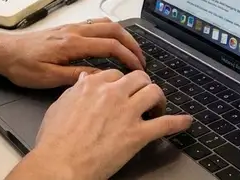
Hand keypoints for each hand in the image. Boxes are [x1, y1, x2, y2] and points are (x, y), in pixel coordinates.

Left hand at [0, 18, 145, 88]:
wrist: (3, 52)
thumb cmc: (22, 66)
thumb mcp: (48, 78)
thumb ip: (76, 76)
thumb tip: (102, 77)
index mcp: (72, 44)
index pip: (110, 45)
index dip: (129, 57)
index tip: (139, 69)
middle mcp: (74, 31)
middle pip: (113, 29)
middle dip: (132, 43)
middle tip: (141, 59)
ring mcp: (71, 27)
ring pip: (105, 24)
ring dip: (122, 35)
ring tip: (131, 51)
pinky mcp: (66, 29)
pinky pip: (95, 24)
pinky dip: (109, 31)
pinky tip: (110, 43)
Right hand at [9, 69, 191, 179]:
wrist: (60, 164)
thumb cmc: (54, 141)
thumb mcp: (59, 106)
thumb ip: (75, 90)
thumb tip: (83, 79)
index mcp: (92, 86)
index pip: (115, 74)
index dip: (121, 83)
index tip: (123, 89)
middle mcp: (112, 94)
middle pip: (138, 78)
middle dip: (143, 85)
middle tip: (142, 96)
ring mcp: (127, 113)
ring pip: (154, 92)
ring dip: (159, 99)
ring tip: (158, 107)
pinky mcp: (137, 134)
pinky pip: (165, 123)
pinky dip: (178, 122)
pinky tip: (185, 121)